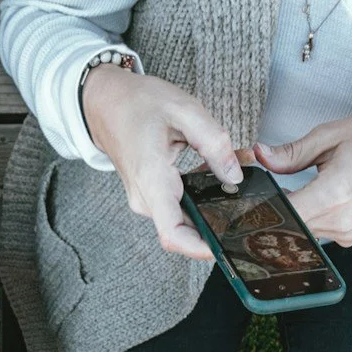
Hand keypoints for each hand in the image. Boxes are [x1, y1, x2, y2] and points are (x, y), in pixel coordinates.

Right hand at [80, 63, 242, 260]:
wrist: (105, 102)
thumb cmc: (137, 103)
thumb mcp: (183, 110)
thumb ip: (214, 142)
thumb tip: (235, 176)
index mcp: (151, 179)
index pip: (173, 234)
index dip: (201, 249)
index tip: (226, 246)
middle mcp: (146, 199)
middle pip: (185, 230)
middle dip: (218, 218)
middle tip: (246, 198)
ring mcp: (147, 200)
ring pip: (184, 219)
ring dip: (210, 205)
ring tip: (233, 177)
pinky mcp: (150, 197)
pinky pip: (178, 207)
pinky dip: (199, 195)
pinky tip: (214, 174)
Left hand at [258, 113, 351, 247]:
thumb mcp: (331, 135)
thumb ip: (291, 152)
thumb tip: (260, 156)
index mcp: (336, 193)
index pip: (284, 213)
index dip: (259, 209)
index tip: (243, 201)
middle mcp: (341, 221)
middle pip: (288, 226)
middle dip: (270, 211)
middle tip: (255, 196)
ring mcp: (346, 233)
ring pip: (299, 232)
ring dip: (286, 216)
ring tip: (280, 195)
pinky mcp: (348, 237)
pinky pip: (314, 233)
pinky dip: (303, 219)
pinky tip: (301, 203)